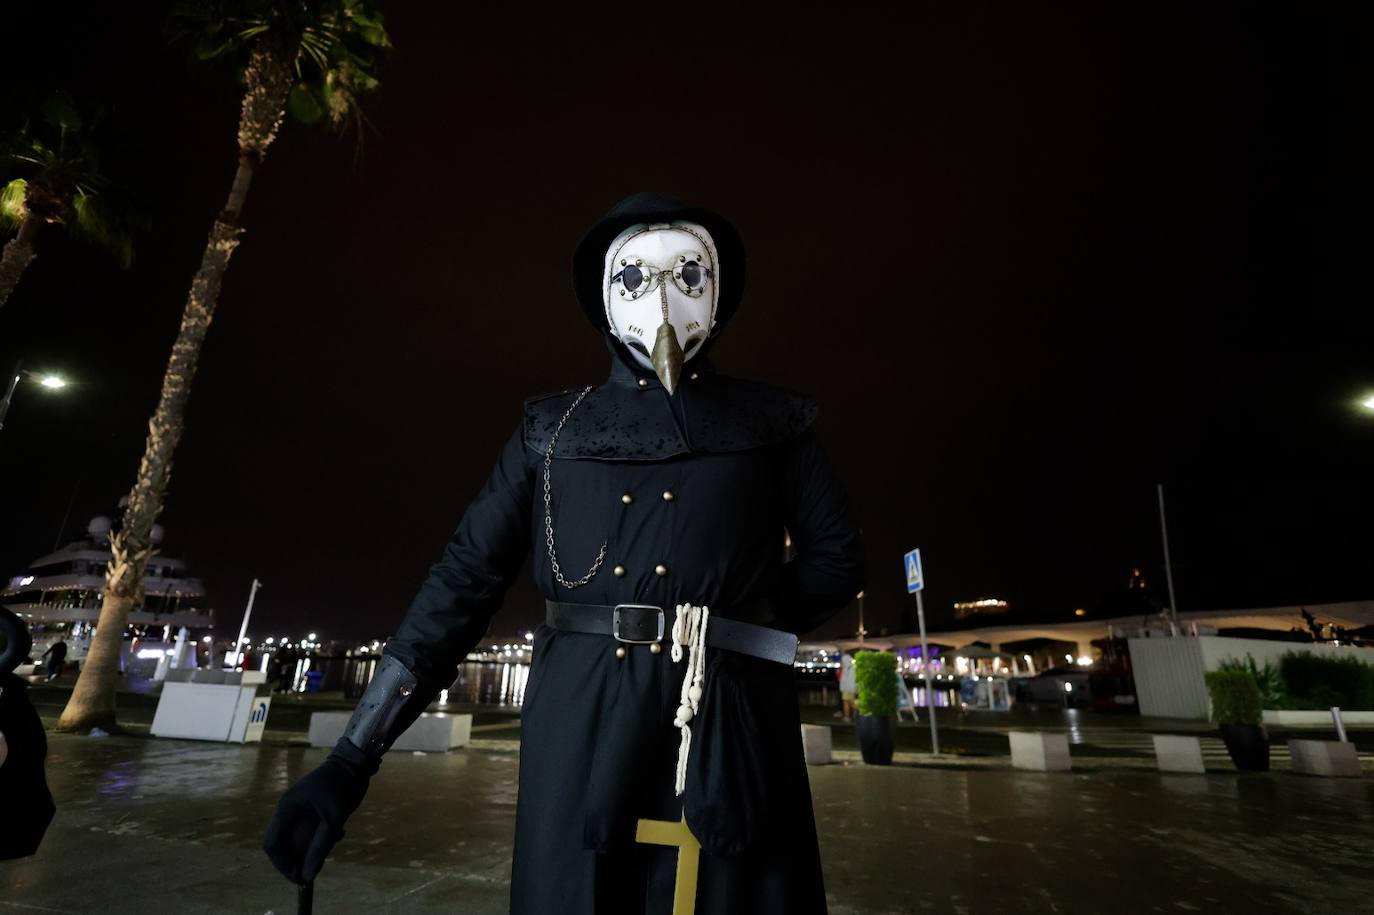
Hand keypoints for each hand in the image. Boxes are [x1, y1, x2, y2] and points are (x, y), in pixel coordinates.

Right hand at [263, 741, 374, 883]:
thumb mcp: (332, 820)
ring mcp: (301, 809)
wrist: (356, 763)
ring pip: (301, 839)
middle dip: (301, 856)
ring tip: (336, 838)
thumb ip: (319, 847)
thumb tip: (307, 875)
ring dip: (316, 846)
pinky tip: (340, 832)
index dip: (281, 864)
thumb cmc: (342, 787)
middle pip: (286, 843)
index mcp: (286, 809)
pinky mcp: (312, 809)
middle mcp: (289, 809)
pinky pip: (311, 830)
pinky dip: (323, 836)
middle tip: (318, 865)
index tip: (297, 876)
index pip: (271, 843)